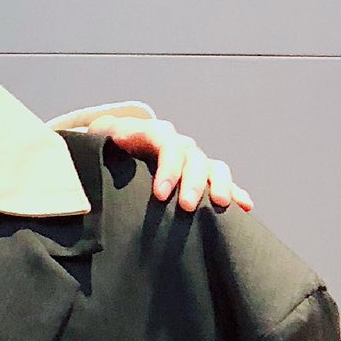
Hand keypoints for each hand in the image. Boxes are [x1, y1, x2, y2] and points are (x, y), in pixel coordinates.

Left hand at [89, 114, 253, 212]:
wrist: (113, 151)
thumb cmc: (102, 150)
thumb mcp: (96, 142)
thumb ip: (97, 141)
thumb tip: (103, 145)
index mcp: (151, 133)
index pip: (165, 144)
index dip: (167, 168)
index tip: (161, 195)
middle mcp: (175, 144)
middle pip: (192, 157)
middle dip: (192, 182)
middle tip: (187, 207)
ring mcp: (190, 159)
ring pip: (212, 166)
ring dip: (218, 184)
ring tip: (220, 205)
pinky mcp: (200, 176)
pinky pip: (222, 181)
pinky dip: (235, 192)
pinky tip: (245, 207)